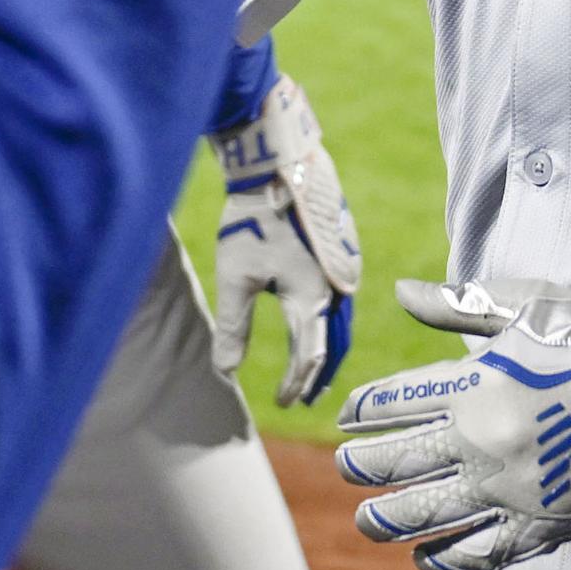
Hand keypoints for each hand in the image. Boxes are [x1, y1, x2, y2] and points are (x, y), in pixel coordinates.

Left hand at [209, 68, 362, 405]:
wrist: (275, 166)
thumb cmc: (251, 220)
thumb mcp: (235, 278)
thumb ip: (233, 328)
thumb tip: (226, 373)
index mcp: (312, 300)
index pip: (309, 358)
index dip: (296, 384)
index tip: (281, 404)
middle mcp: (337, 289)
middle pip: (334, 345)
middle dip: (319, 375)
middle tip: (308, 400)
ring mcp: (344, 269)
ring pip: (341, 322)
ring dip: (328, 349)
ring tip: (313, 370)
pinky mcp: (340, 252)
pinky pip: (341, 299)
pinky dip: (331, 322)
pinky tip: (317, 322)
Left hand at [333, 278, 570, 569]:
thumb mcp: (530, 305)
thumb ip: (460, 304)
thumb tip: (400, 291)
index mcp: (473, 384)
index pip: (392, 403)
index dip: (361, 412)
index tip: (347, 418)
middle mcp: (480, 442)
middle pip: (397, 462)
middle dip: (362, 467)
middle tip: (347, 468)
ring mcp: (508, 490)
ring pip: (425, 515)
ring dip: (387, 520)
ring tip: (367, 521)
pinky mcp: (539, 527)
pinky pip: (477, 554)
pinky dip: (443, 560)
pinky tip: (423, 558)